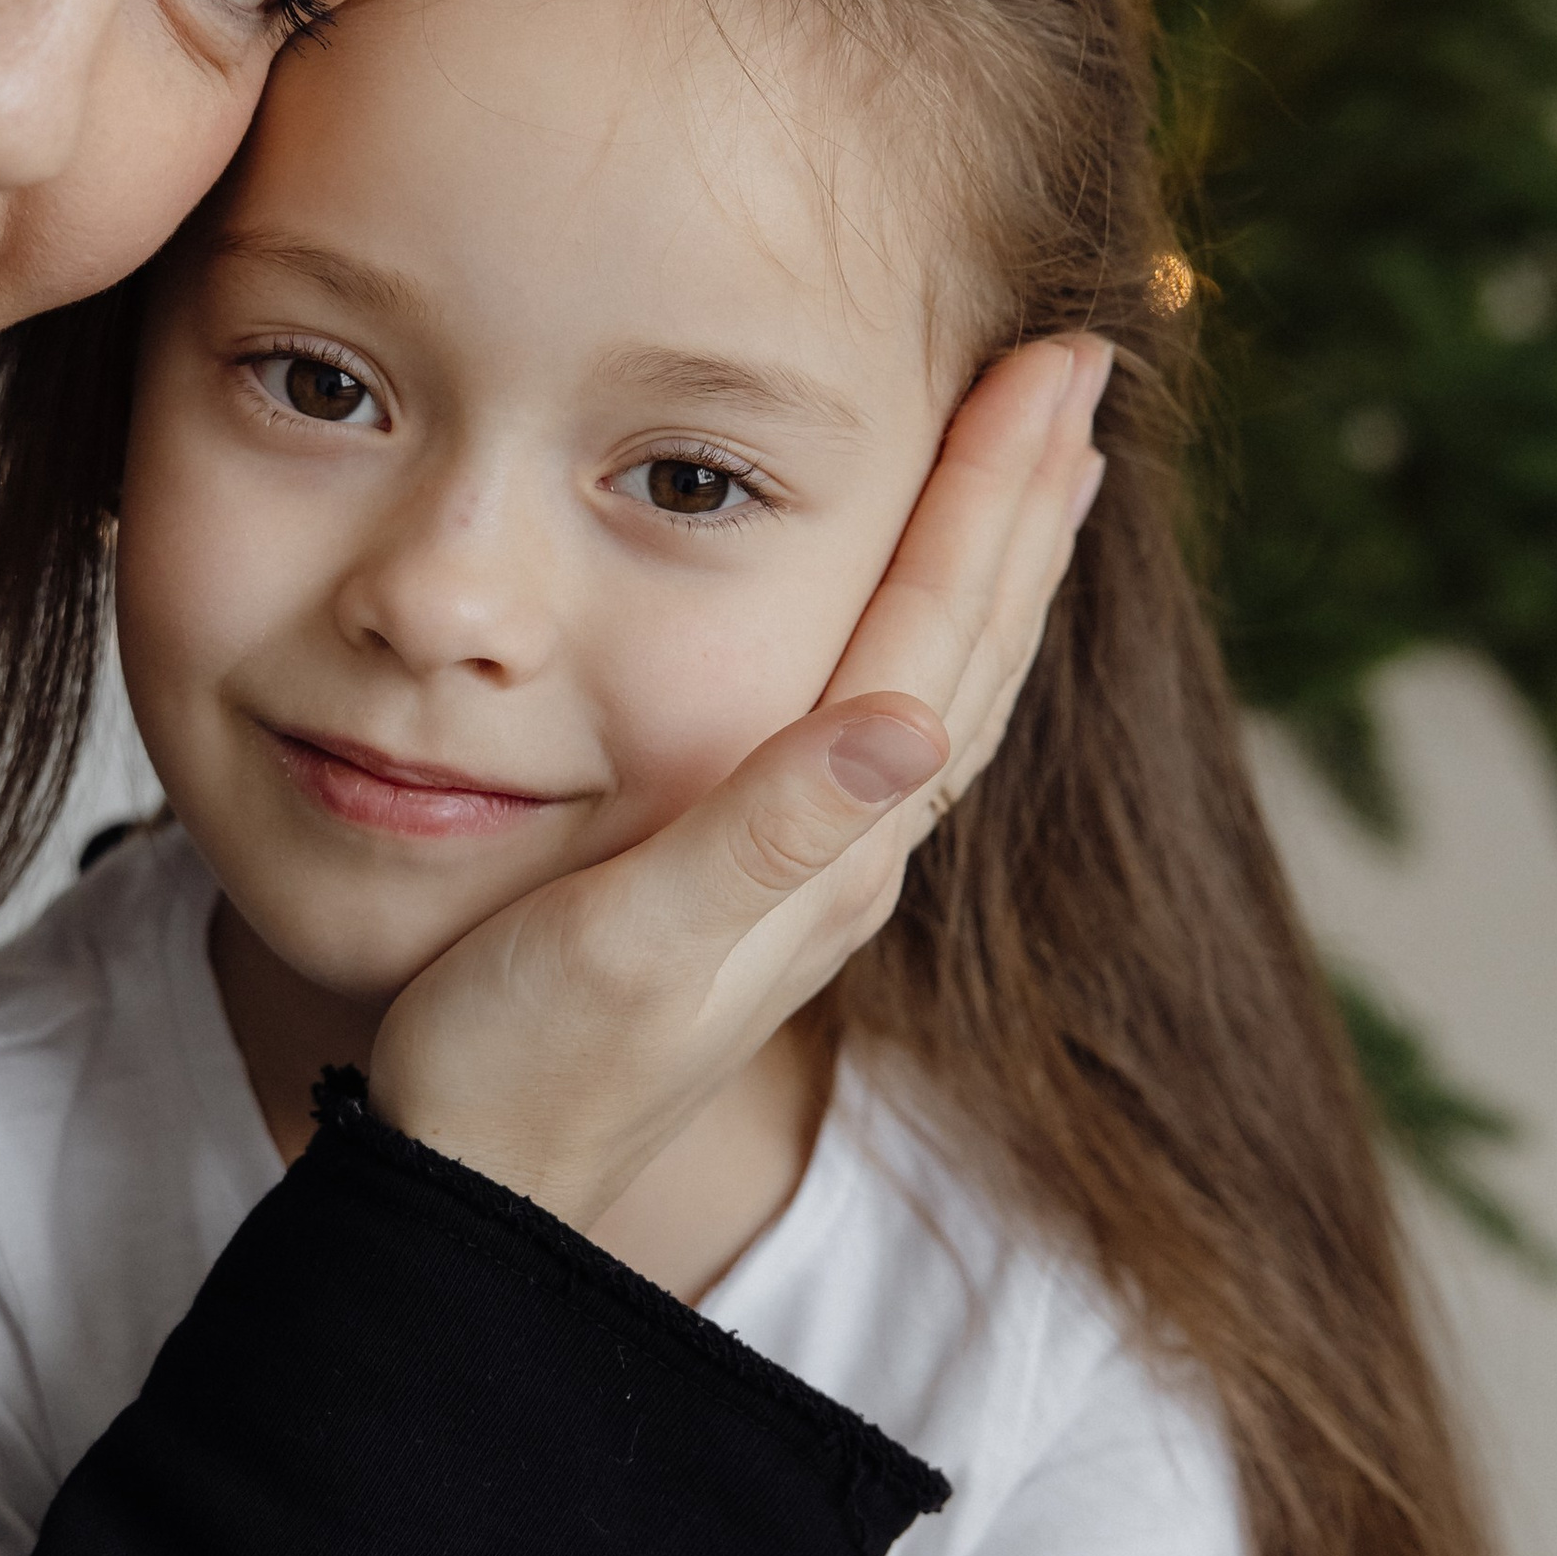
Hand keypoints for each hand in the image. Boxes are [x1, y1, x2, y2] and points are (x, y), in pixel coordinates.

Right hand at [367, 337, 1108, 1237]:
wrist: (478, 1191)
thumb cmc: (525, 1061)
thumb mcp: (634, 940)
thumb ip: (765, 833)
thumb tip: (907, 723)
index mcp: (827, 842)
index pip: (940, 631)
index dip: (994, 492)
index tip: (1050, 364)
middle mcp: (848, 855)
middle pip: (973, 646)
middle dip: (1025, 501)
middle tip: (1079, 366)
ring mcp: (812, 876)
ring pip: (942, 683)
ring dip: (994, 565)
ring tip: (1037, 468)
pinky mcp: (761, 888)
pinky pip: (886, 726)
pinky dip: (924, 640)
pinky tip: (908, 624)